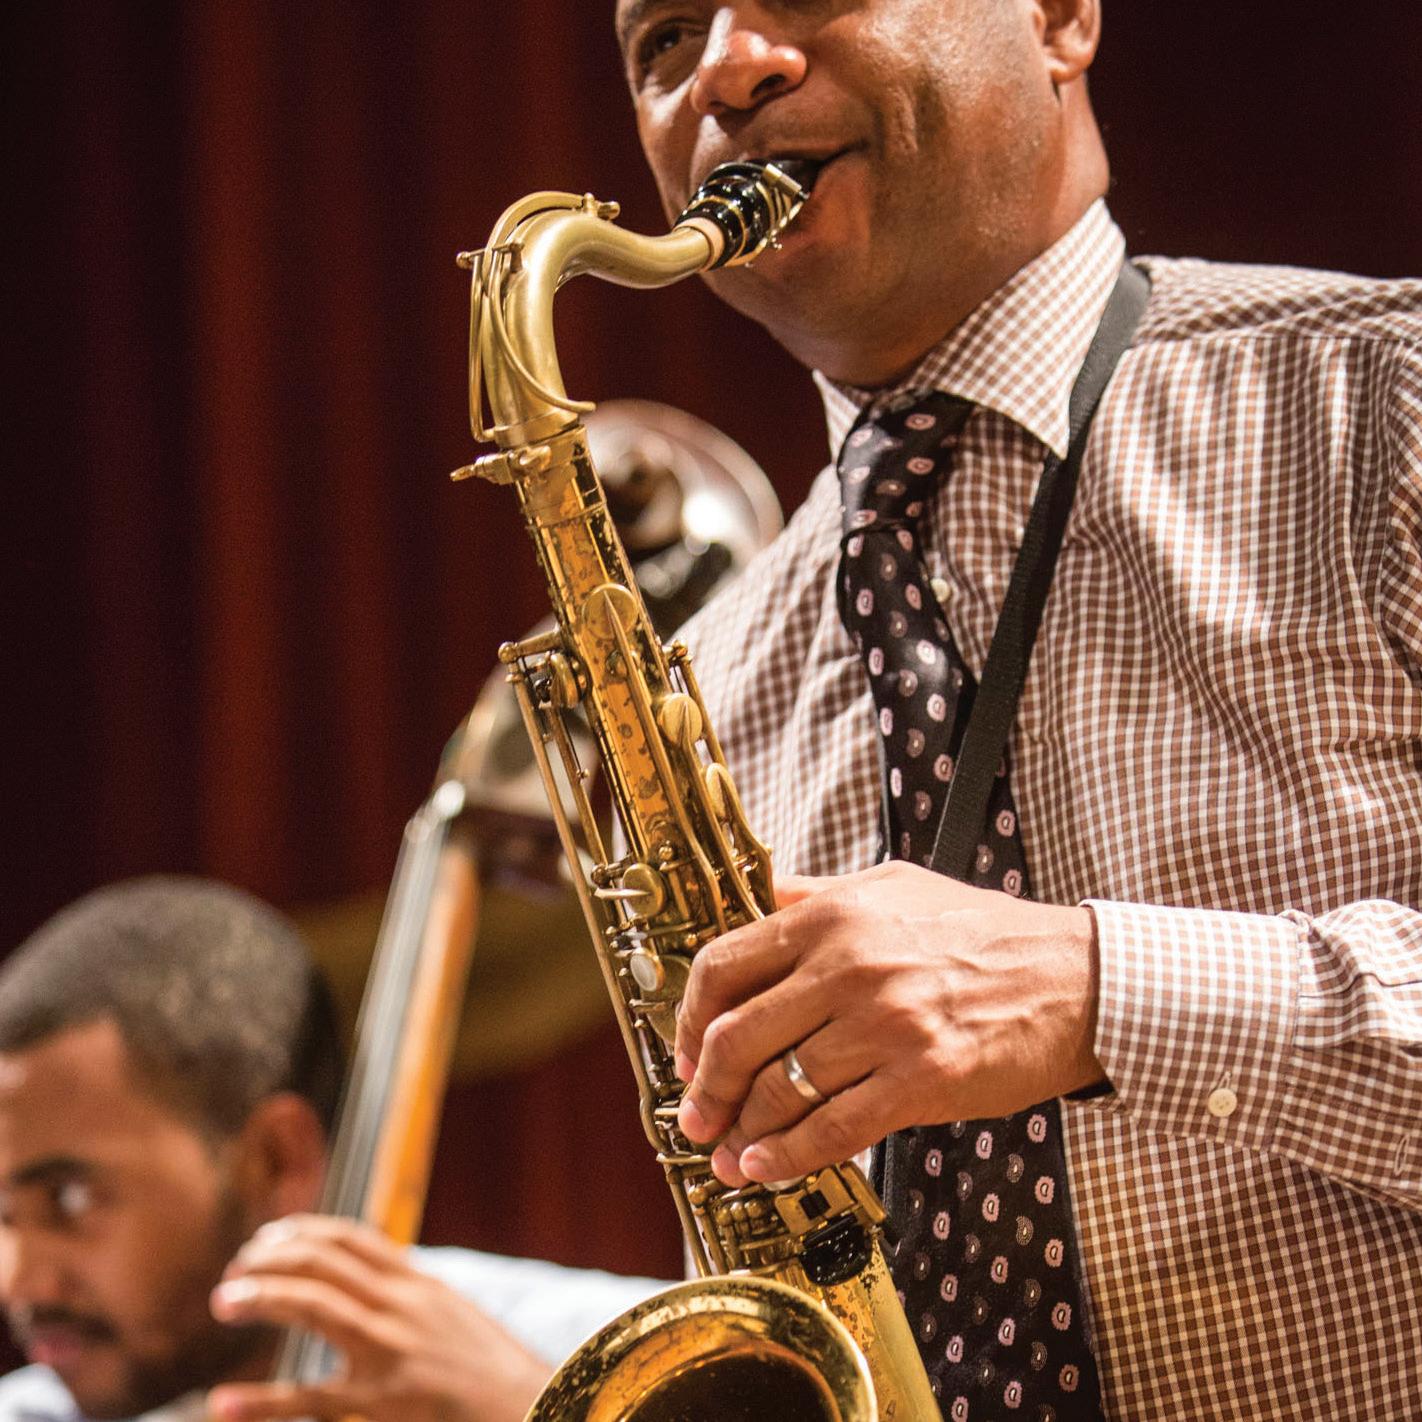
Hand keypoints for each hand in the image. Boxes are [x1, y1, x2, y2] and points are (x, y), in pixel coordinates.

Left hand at [206, 1214, 550, 1421]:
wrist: (533, 1408)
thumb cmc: (491, 1374)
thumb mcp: (453, 1319)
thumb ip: (412, 1300)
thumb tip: (370, 1286)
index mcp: (419, 1285)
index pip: (350, 1237)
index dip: (301, 1232)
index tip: (267, 1238)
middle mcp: (402, 1305)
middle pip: (323, 1260)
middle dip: (271, 1259)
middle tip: (234, 1271)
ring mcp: (391, 1351)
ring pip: (312, 1304)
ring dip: (261, 1296)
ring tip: (222, 1301)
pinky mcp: (381, 1403)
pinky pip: (309, 1398)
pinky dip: (260, 1401)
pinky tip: (222, 1403)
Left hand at [673, 861, 1102, 1186]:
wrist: (1073, 979)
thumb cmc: (980, 932)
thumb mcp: (889, 885)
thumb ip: (815, 894)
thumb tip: (754, 898)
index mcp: (831, 916)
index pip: (723, 966)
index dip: (687, 1017)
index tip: (685, 1049)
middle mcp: (847, 967)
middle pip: (735, 1037)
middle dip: (703, 1088)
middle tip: (694, 1114)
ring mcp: (884, 1026)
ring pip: (779, 1090)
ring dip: (741, 1133)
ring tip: (728, 1154)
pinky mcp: (920, 1080)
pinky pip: (833, 1129)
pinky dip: (788, 1157)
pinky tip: (766, 1168)